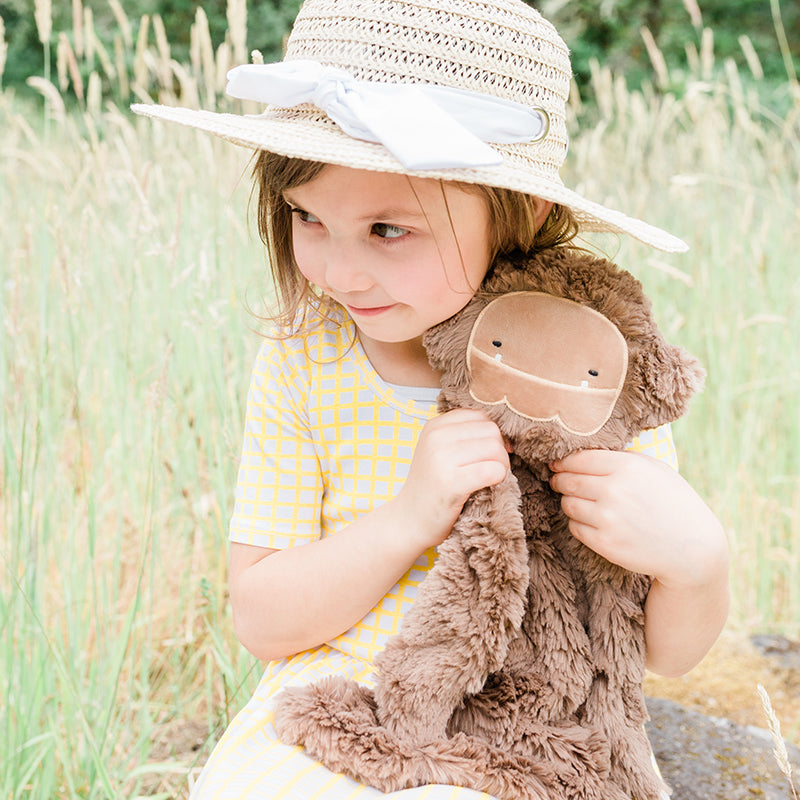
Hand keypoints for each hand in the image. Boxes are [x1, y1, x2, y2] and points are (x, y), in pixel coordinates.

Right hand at [396, 408, 509, 548]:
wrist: (408, 521)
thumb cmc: (432, 487)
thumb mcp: (439, 451)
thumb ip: (465, 436)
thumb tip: (507, 436)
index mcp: (434, 426)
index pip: (481, 416)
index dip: (494, 435)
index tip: (490, 454)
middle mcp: (436, 437)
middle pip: (491, 431)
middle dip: (500, 451)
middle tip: (491, 470)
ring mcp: (442, 459)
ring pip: (495, 449)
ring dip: (501, 466)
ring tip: (489, 480)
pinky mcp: (452, 483)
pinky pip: (493, 471)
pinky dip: (499, 479)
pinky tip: (488, 487)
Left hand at [548, 449, 725, 587]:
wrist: (694, 549)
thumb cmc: (673, 502)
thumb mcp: (654, 469)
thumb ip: (620, 458)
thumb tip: (579, 454)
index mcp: (626, 467)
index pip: (576, 459)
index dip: (562, 462)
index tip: (557, 465)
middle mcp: (614, 491)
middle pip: (567, 481)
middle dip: (559, 481)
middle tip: (558, 481)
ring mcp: (608, 519)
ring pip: (568, 504)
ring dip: (570, 502)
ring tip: (584, 503)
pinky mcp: (605, 543)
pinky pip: (575, 527)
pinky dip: (579, 524)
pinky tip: (595, 522)